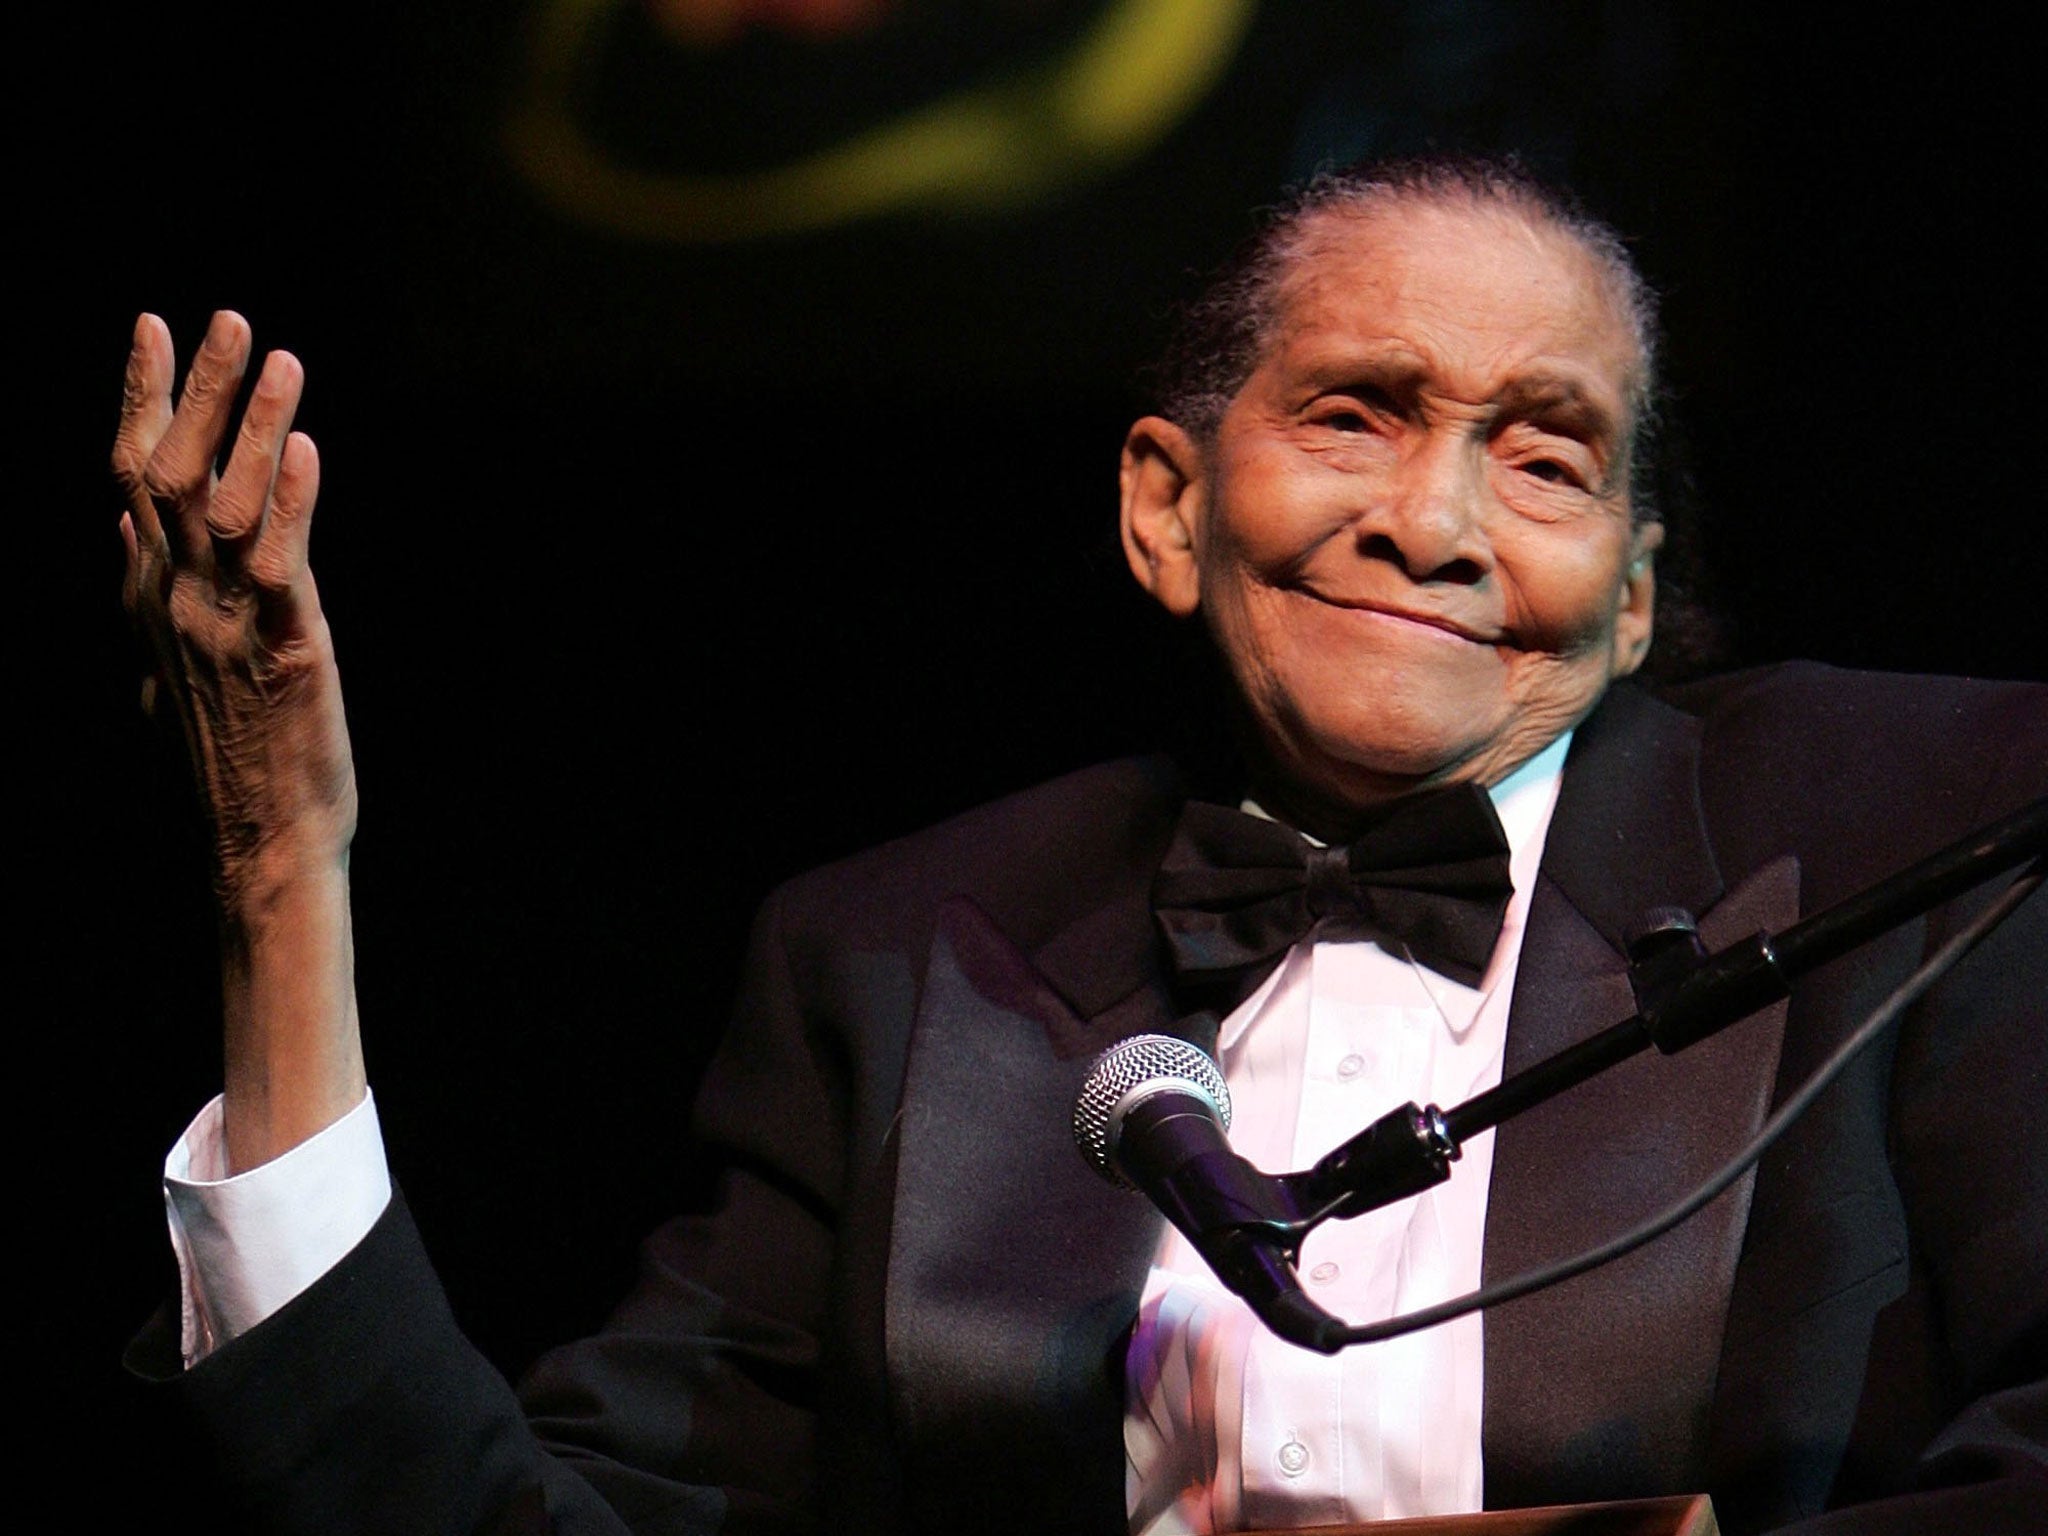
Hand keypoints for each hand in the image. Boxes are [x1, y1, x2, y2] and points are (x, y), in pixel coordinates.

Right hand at [114, 311, 356, 897]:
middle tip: (225, 316)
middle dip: (198, 389)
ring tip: (280, 359)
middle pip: (174, 472)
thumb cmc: (231, 748)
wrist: (262, 838)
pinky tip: (304, 449)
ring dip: (252, 427)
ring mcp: (225, 623)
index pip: (133, 474)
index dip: (141, 397)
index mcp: (152, 593)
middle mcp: (178, 598)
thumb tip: (122, 523)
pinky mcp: (284, 650)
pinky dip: (292, 504)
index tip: (151, 324)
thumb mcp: (169, 657)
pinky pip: (280, 566)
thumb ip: (145, 583)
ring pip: (227, 505)